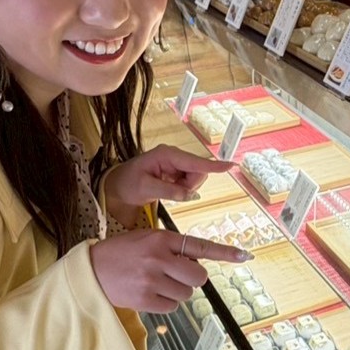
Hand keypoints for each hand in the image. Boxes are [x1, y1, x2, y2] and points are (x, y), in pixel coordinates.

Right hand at [89, 230, 250, 313]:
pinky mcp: (145, 300)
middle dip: (192, 279)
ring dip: (177, 292)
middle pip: (199, 277)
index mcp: (161, 239)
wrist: (90, 271)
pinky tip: (149, 294)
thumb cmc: (120, 254)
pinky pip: (172, 306)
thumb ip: (171, 248)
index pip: (200, 246)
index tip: (245, 256)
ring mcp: (153, 280)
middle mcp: (159, 258)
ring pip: (186, 294)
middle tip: (176, 276)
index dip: (225, 253)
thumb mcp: (145, 239)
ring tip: (156, 283)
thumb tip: (196, 265)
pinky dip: (165, 303)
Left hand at [104, 145, 233, 227]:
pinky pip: (189, 183)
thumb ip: (169, 191)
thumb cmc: (127, 183)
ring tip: (165, 189)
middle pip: (198, 172)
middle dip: (190, 186)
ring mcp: (176, 164)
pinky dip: (183, 190)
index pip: (194, 162)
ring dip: (186, 189)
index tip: (231, 166)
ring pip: (195, 179)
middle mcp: (174, 156)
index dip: (213, 166)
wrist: (117, 186)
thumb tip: (190, 195)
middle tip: (170, 192)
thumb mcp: (145, 188)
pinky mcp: (177, 172)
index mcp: (166, 155)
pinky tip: (168, 189)